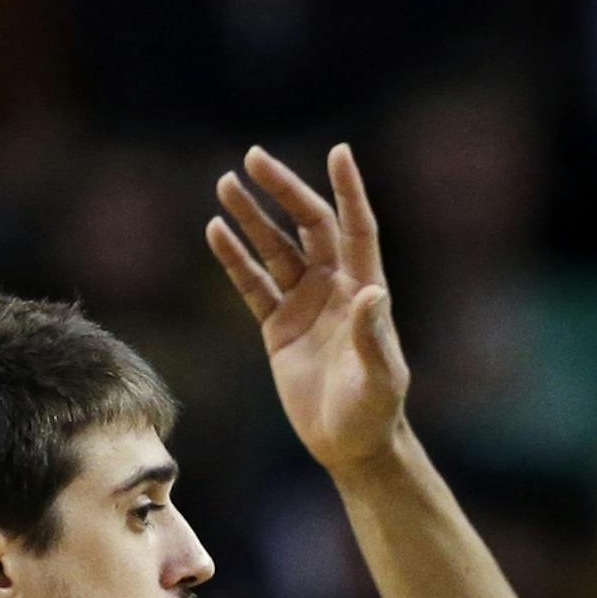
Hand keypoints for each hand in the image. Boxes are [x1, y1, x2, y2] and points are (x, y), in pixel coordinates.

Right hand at [206, 144, 411, 472]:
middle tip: (253, 158)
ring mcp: (304, 304)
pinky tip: (215, 230)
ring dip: (252, 217)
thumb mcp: (381, 378)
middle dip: (283, 191)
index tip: (339, 152)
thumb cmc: (374, 412)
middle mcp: (334, 288)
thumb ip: (374, 335)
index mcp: (364, 289)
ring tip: (225, 184)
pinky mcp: (277, 327)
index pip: (356, 228)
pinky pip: (252, 284)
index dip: (349, 191)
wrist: (350, 445)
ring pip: (274, 248)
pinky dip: (234, 258)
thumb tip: (371, 291)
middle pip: (308, 226)